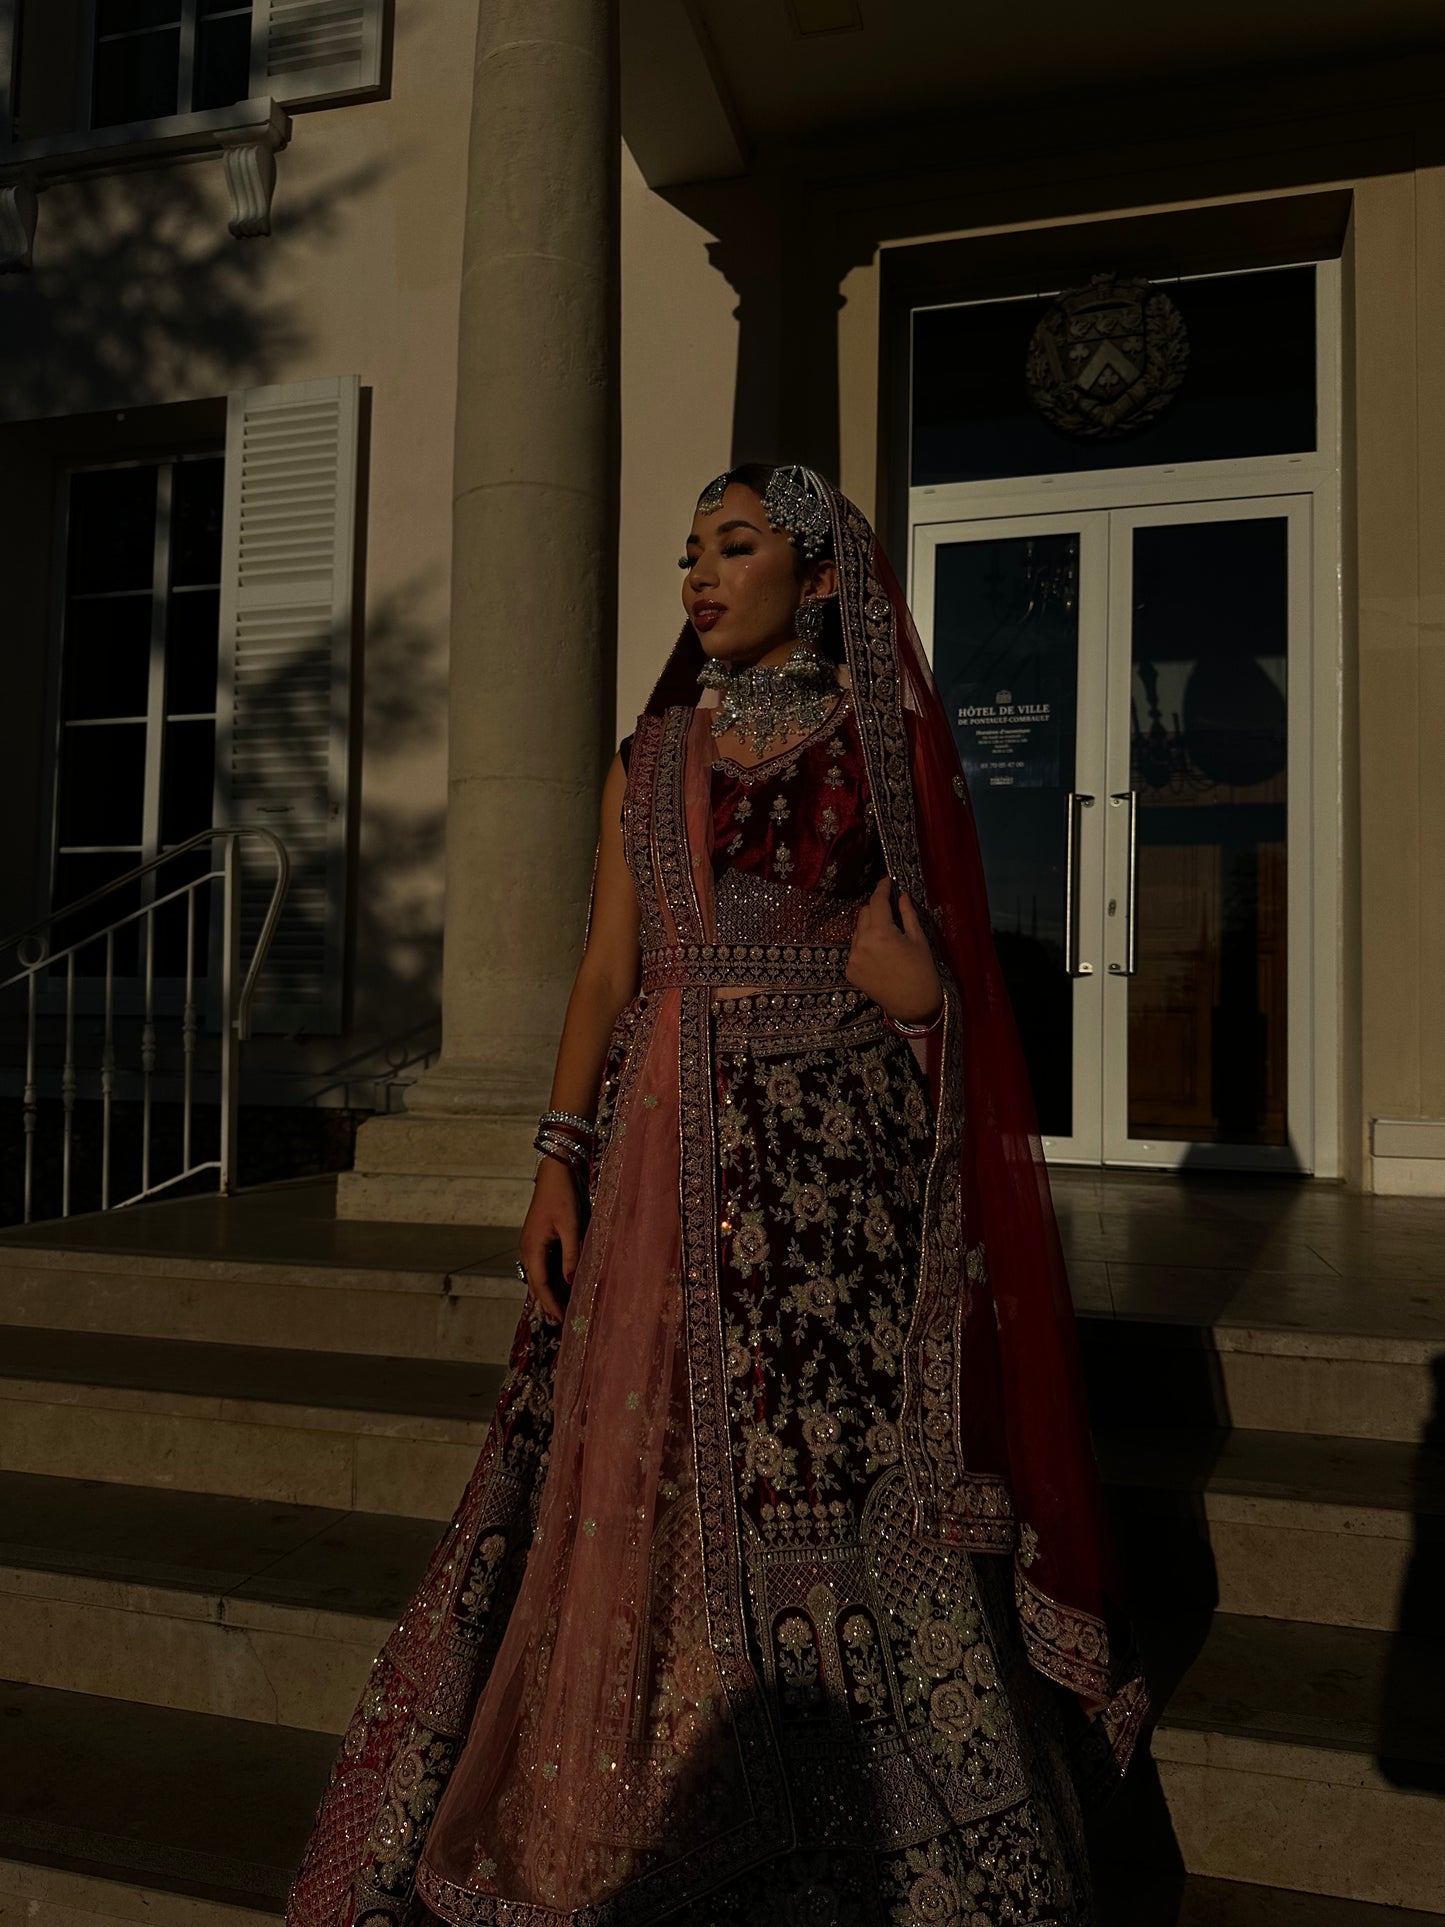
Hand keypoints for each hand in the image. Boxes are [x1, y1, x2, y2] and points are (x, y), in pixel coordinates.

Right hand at [518, 1157, 581, 1323]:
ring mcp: (529, 1245)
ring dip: (546, 1293)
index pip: (541, 1285)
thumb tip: (571, 1282)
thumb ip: (571, 1255)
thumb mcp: (571, 1226)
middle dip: (547, 1303)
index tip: (561, 1319)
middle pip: (535, 1284)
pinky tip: (558, 1286)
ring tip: (559, 1310)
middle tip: (561, 1322)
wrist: (554, 1173)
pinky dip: (547, 1280)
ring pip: (536, 1276)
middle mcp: (526, 1250)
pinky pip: (539, 1266)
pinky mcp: (535, 1240)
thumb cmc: (563, 1197)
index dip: (551, 1303)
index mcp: (532, 1248)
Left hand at [846, 875, 941, 1024]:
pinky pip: (856, 948)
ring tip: (888, 937)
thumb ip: (907, 914)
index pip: (877, 901)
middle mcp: (861, 943)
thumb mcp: (918, 939)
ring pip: (858, 930)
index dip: (882, 888)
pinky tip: (880, 954)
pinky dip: (865, 945)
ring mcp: (853, 958)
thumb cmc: (922, 970)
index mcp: (880, 933)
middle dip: (877, 908)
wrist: (914, 1005)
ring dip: (870, 927)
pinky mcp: (850, 971)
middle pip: (865, 913)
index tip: (886, 880)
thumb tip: (901, 895)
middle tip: (892, 912)